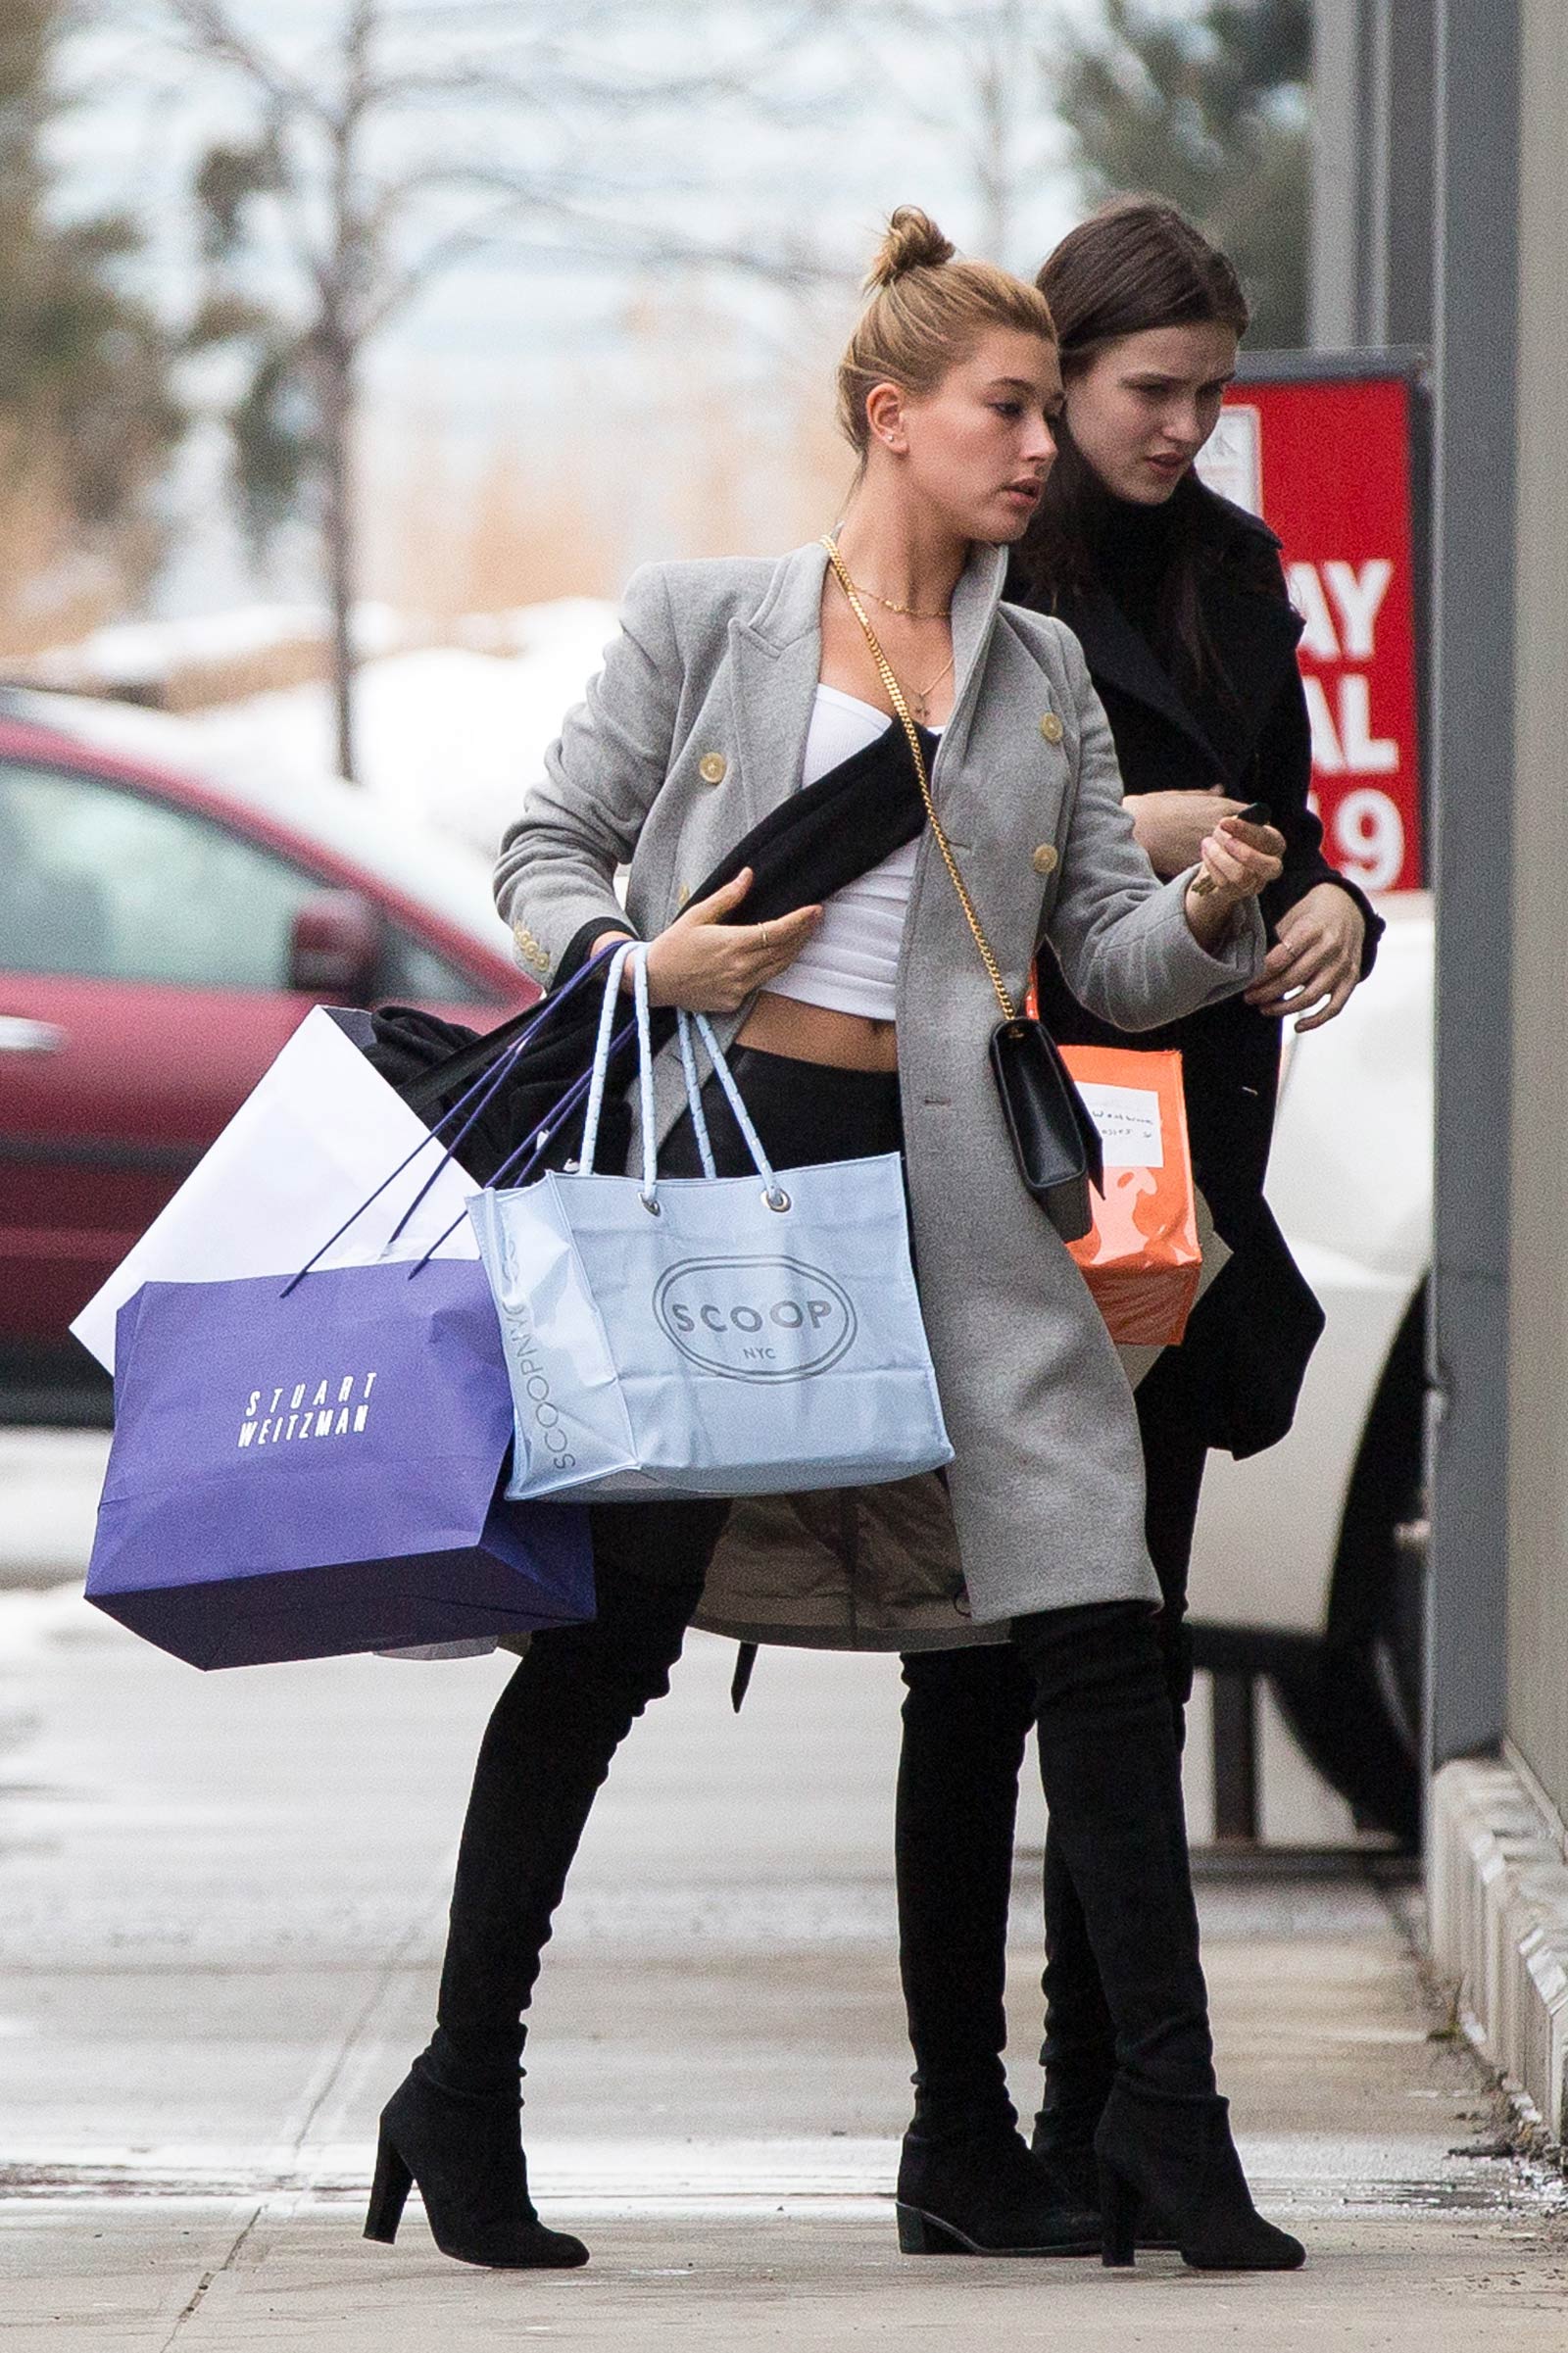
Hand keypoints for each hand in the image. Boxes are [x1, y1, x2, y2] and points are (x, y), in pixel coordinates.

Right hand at [640, 868, 821, 1012]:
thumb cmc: (673, 946)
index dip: (800, 921)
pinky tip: (777, 956)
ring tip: (805, 934)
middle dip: (803, 933)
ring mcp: (738, 988)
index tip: (815, 910)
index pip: (777, 932)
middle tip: (817, 918)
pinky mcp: (734, 1001)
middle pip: (784, 950)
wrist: (653, 981)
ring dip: (793, 951)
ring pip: (777, 969)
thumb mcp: (697, 915)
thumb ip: (726, 897)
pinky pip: (761, 983)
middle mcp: (740, 969)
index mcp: (732, 944)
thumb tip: (748, 876)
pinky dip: (771, 968)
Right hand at [1129, 786, 1246, 879]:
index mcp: (1222, 807)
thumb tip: (1221, 790)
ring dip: (1234, 863)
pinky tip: (1208, 872)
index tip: (1247, 834)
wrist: (1136, 827)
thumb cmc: (1157, 808)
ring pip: (1237, 860)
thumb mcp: (1184, 796)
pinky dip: (1215, 873)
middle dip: (1247, 848)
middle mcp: (1222, 827)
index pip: (1256, 818)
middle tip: (1240, 853)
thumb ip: (1208, 795)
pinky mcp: (1199, 865)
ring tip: (1224, 863)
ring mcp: (1213, 847)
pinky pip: (1218, 872)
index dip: (1254, 828)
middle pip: (1252, 842)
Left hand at [1183, 814, 1285, 949]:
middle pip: (1265, 866)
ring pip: (1241, 876)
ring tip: (1207, 842)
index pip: (1267, 838)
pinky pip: (1223, 882)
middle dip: (1241, 851)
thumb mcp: (1238, 826)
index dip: (1245, 829)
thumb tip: (1227, 823)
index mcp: (1276, 843)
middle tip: (1222, 839)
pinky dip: (1211, 865)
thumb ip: (1237, 824)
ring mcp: (1256, 882)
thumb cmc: (1234, 835)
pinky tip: (1206, 852)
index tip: (1224, 822)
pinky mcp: (1237, 893)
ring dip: (1219, 857)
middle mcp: (1272, 866)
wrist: (1223, 860)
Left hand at [1245, 881, 1367, 1032]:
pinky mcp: (1351, 978)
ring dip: (1284, 1008)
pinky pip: (1334, 1007)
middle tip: (1250, 998)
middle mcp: (1330, 948)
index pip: (1281, 959)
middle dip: (1266, 993)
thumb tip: (1250, 966)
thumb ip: (1276, 941)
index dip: (1260, 976)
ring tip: (1265, 1009)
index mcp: (1311, 929)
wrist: (1348, 908)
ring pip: (1310, 997)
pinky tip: (1297, 1025)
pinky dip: (1316, 1020)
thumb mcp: (1292, 917)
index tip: (1246, 984)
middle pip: (1292, 980)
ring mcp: (1342, 966)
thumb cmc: (1313, 915)